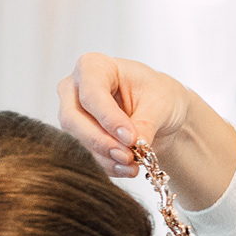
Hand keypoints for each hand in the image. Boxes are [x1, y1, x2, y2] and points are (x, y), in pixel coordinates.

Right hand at [58, 53, 196, 179]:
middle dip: (101, 141)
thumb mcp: (160, 103)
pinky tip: (128, 170)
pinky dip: (108, 165)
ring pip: (78, 139)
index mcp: (94, 66)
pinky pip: (88, 154)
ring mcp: (74, 113)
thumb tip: (133, 147)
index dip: (109, 118)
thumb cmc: (159, 94)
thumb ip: (145, 124)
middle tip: (128, 156)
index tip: (131, 137)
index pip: (91, 93)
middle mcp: (75, 88)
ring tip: (134, 164)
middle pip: (73, 118)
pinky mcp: (80, 136)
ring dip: (106, 156)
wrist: (161, 111)